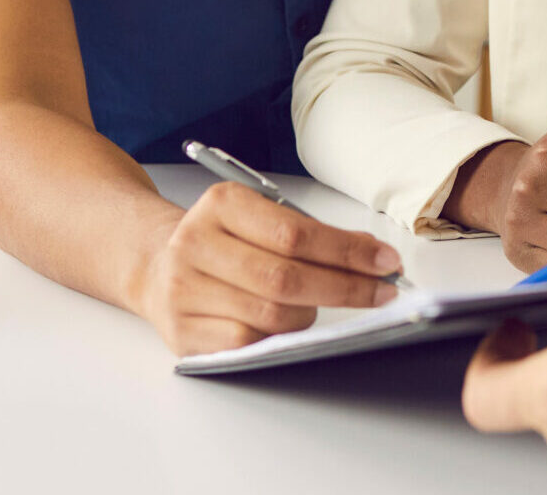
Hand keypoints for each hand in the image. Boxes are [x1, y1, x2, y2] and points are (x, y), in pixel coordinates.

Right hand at [130, 181, 400, 355]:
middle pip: (285, 277)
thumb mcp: (266, 220)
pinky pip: (246, 343)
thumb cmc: (227, 242)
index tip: (386, 262)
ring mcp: (183, 289)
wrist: (159, 265)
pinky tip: (286, 326)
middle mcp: (194, 243)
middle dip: (344, 288)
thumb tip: (376, 257)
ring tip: (317, 305)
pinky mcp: (181, 330)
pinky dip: (277, 338)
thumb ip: (317, 235)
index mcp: (221, 204)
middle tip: (381, 292)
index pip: (295, 233)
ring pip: (269, 314)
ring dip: (309, 315)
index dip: (347, 251)